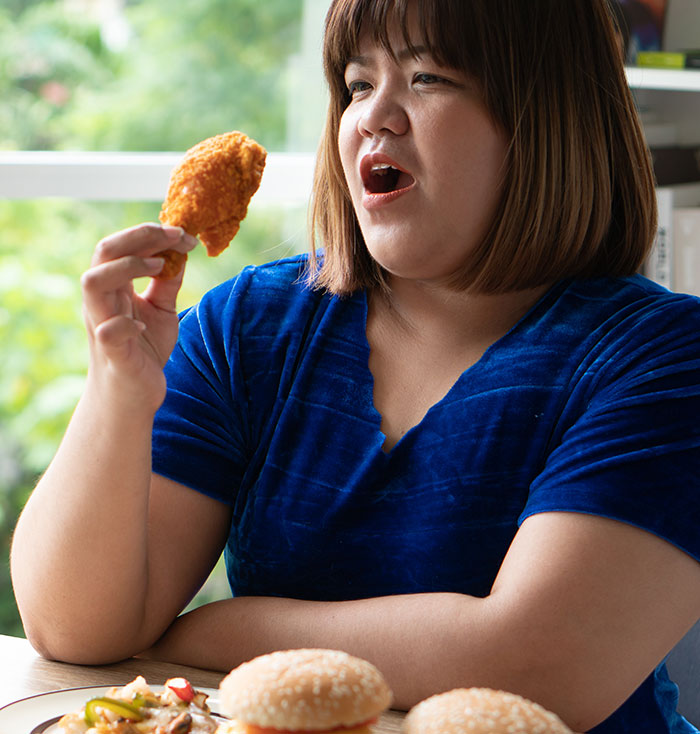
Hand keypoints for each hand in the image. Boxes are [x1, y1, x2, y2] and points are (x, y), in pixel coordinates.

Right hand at [81, 223, 197, 410]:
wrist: (134, 394)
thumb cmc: (144, 349)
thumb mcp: (162, 310)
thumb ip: (167, 283)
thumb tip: (182, 252)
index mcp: (113, 288)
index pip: (119, 246)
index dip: (149, 233)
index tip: (183, 232)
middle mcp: (102, 301)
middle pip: (103, 252)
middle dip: (138, 237)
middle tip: (175, 236)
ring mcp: (102, 325)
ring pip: (93, 282)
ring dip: (127, 267)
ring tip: (159, 266)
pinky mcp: (112, 352)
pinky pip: (108, 331)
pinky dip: (125, 323)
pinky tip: (143, 325)